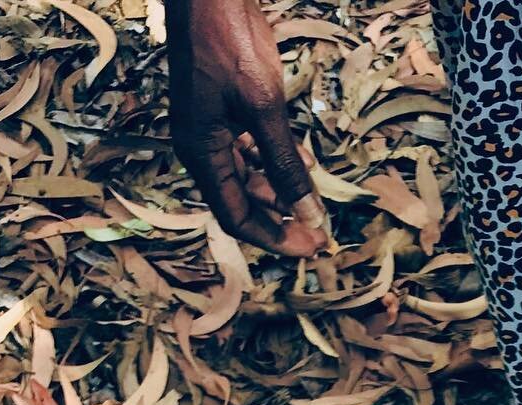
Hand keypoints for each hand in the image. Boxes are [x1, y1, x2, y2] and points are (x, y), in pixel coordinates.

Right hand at [165, 0, 325, 254]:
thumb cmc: (230, 40)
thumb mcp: (264, 108)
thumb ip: (285, 166)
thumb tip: (308, 215)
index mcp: (201, 153)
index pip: (236, 218)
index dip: (275, 238)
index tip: (312, 246)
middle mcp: (200, 148)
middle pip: (242, 202)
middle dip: (282, 219)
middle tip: (321, 230)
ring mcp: (209, 129)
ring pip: (247, 177)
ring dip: (280, 192)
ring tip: (315, 199)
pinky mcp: (222, 111)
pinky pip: (248, 149)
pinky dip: (275, 162)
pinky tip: (305, 165)